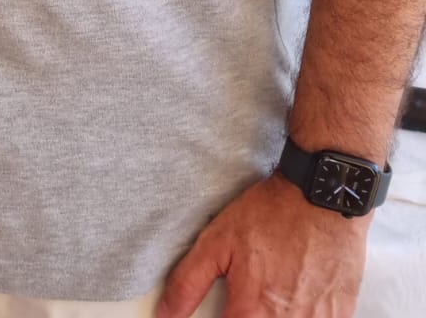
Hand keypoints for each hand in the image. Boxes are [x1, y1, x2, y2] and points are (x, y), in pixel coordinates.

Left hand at [157, 174, 367, 317]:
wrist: (321, 198)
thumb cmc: (270, 216)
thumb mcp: (218, 241)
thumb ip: (188, 283)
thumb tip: (165, 314)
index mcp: (252, 313)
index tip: (225, 313)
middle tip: (247, 304)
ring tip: (269, 297)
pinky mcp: (340, 316)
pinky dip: (303, 317)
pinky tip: (295, 301)